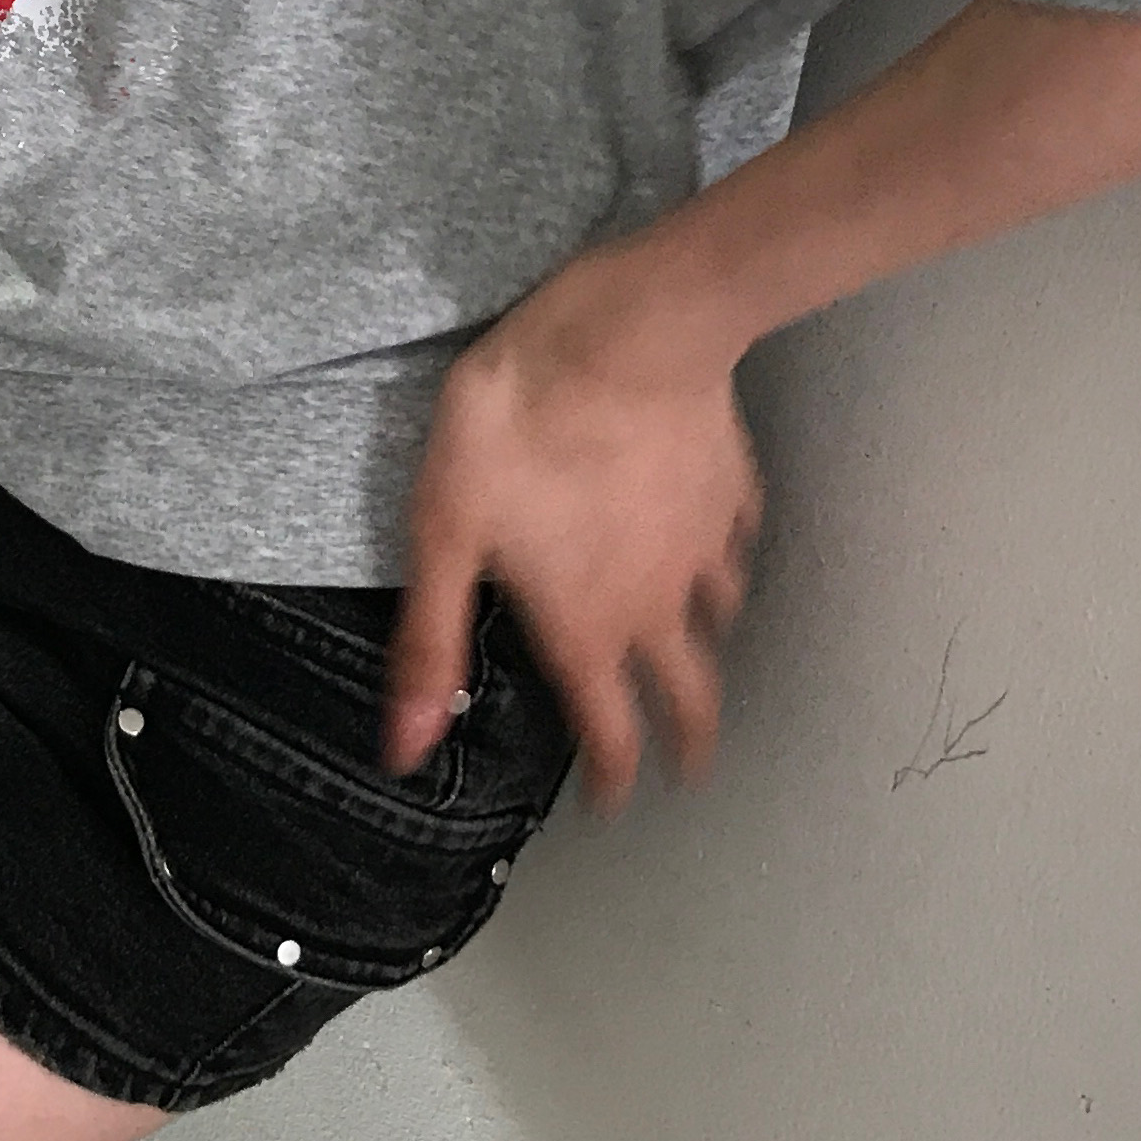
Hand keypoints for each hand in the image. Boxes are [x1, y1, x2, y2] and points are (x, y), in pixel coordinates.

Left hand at [385, 250, 763, 811]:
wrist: (624, 334)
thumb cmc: (519, 430)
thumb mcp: (446, 534)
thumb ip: (430, 645)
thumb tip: (405, 751)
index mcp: (587, 626)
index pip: (610, 730)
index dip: (614, 777)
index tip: (618, 805)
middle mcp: (657, 603)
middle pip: (690, 693)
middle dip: (688, 739)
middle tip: (690, 764)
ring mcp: (703, 545)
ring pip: (720, 614)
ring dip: (708, 641)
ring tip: (698, 646)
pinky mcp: (729, 485)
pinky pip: (735, 535)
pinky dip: (726, 553)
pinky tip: (718, 539)